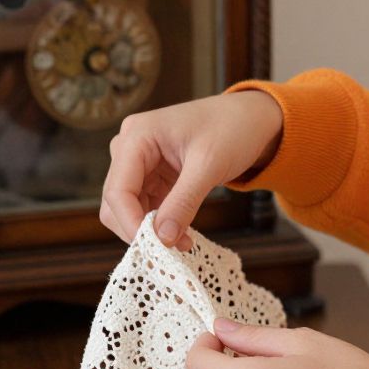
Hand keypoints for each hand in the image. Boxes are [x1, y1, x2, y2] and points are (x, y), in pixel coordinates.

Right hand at [100, 91, 283, 250]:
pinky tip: (182, 234)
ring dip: (151, 229)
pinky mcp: (153, 174)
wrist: (252, 117)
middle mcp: (131, 146)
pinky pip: (146, 206)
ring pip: (129, 208)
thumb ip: (184, 202)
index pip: (118, 189)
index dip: (131, 222)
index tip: (155, 247)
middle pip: (116, 201)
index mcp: (138, 135)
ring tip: (183, 243)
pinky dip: (160, 223)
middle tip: (171, 250)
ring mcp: (141, 161)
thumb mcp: (210, 165)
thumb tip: (163, 239)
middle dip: (139, 228)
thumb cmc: (233, 128)